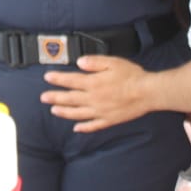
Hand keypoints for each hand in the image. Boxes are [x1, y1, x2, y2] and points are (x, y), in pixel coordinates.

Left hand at [40, 55, 156, 132]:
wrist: (147, 92)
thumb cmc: (132, 76)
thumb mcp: (112, 62)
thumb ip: (94, 62)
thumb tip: (79, 62)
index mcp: (94, 83)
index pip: (70, 81)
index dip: (57, 79)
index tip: (48, 77)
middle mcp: (94, 99)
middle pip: (70, 98)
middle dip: (55, 97)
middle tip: (43, 97)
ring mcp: (100, 111)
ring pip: (77, 113)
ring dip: (64, 112)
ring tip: (53, 110)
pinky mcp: (109, 120)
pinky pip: (93, 126)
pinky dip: (84, 128)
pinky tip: (76, 128)